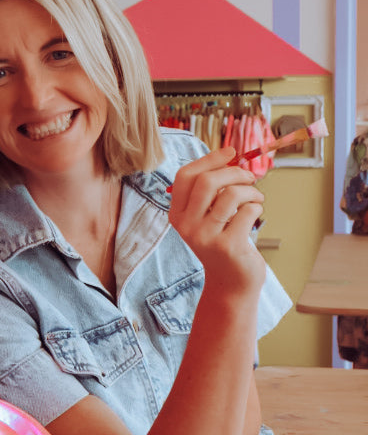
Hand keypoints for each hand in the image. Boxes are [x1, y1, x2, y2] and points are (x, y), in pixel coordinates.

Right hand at [167, 147, 265, 294]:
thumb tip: (230, 157)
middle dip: (234, 172)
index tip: (231, 152)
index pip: (185, 176)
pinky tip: (256, 215)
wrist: (230, 282)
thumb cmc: (223, 241)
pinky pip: (248, 211)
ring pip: (230, 195)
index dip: (209, 159)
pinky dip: (257, 208)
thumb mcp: (208, 216)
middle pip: (206, 182)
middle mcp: (186, 225)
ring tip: (256, 198)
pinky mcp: (227, 246)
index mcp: (177, 214)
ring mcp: (205, 237)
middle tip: (249, 177)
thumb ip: (211, 191)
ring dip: (251, 191)